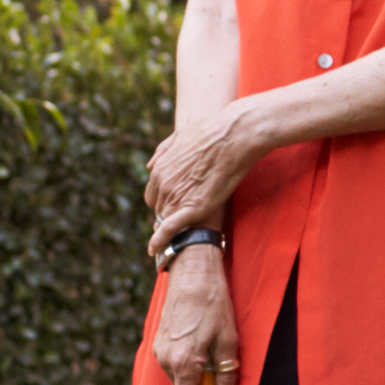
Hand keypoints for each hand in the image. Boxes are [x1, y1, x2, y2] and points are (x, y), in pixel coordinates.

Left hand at [141, 108, 259, 243]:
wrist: (235, 136)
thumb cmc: (214, 132)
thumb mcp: (180, 135)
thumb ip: (163, 151)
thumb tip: (149, 165)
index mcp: (160, 169)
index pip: (153, 195)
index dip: (162, 202)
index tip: (170, 207)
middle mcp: (163, 184)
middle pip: (159, 208)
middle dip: (167, 215)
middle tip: (179, 223)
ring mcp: (176, 196)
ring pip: (165, 219)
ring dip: (169, 228)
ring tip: (175, 240)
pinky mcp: (192, 208)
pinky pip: (169, 229)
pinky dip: (160, 241)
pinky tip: (154, 251)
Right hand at [147, 243, 233, 384]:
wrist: (190, 271)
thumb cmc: (213, 303)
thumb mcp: (228, 340)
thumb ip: (227, 375)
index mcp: (186, 364)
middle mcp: (168, 362)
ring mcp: (161, 352)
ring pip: (180, 381)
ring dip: (195, 384)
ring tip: (214, 368)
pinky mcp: (160, 344)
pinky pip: (175, 367)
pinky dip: (188, 371)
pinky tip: (201, 355)